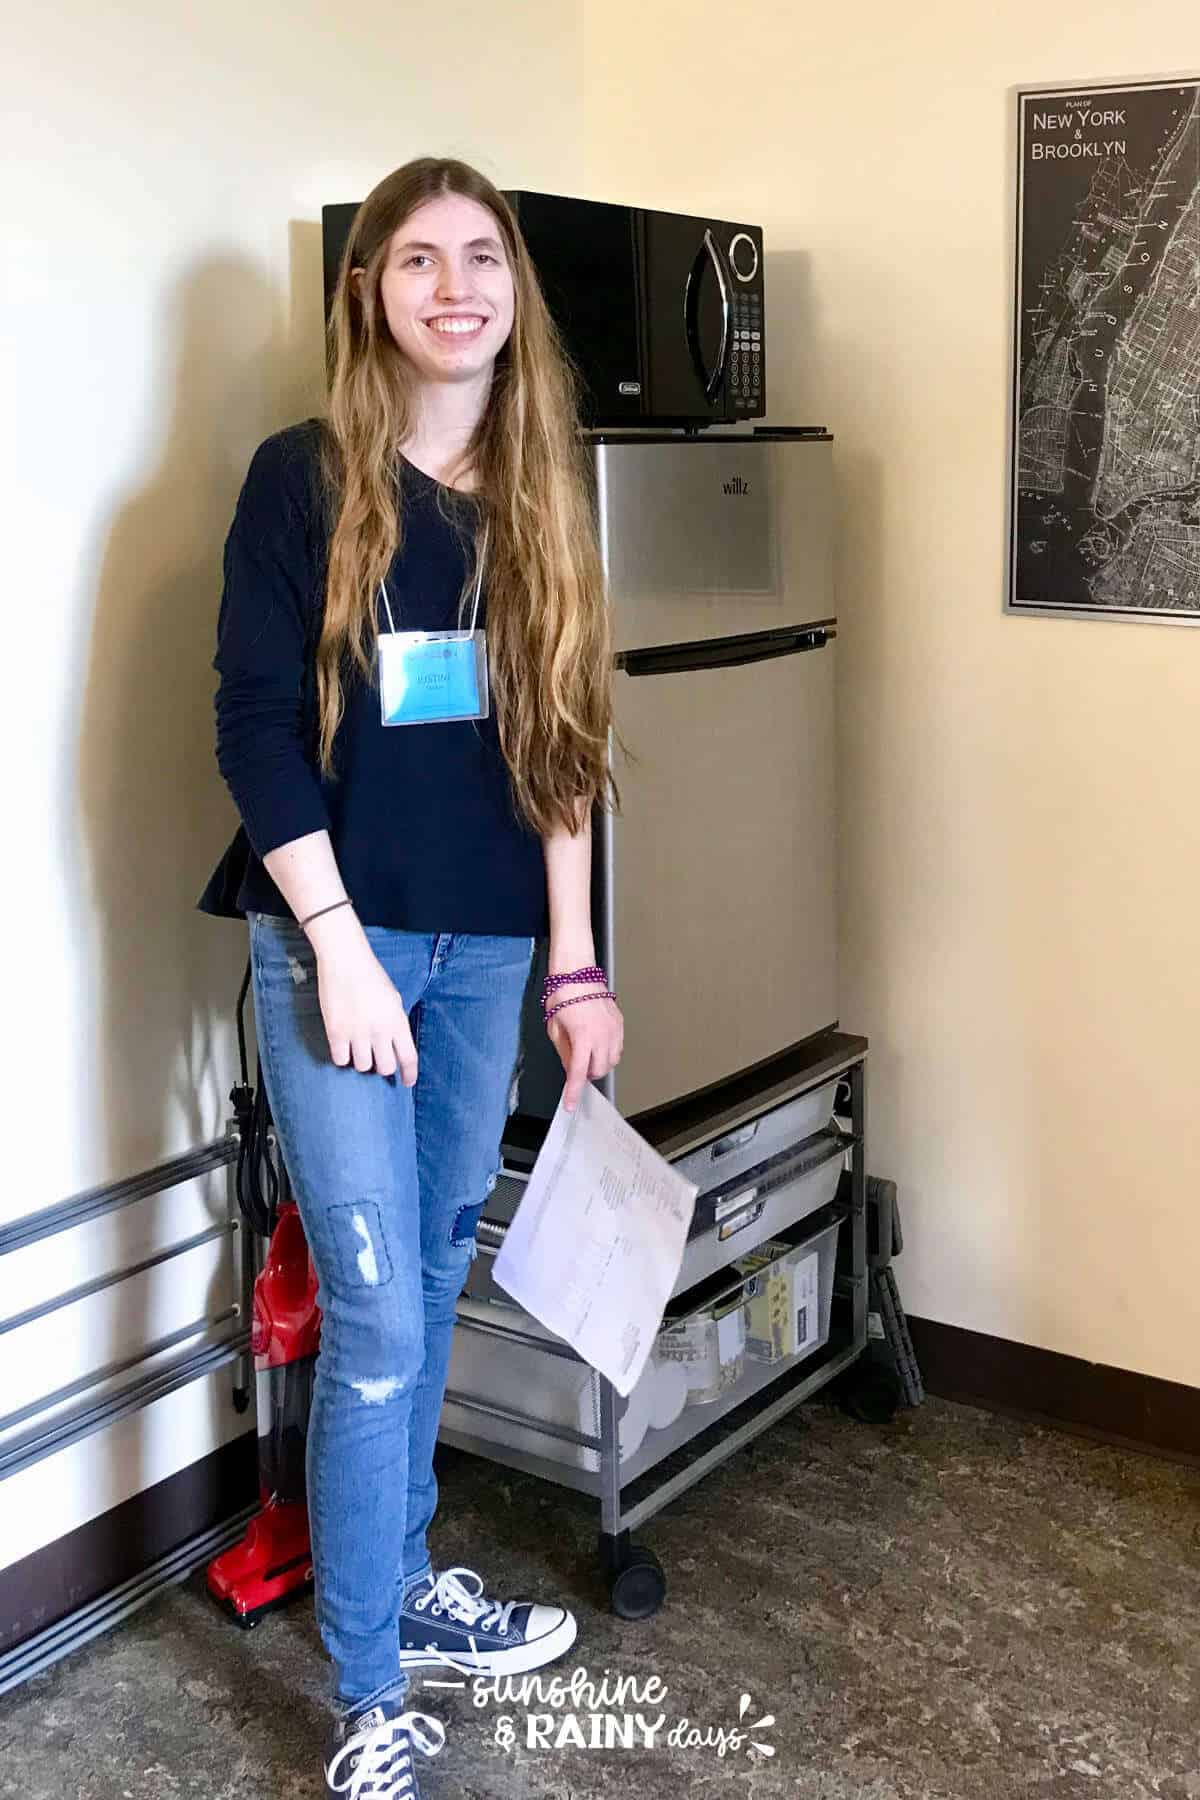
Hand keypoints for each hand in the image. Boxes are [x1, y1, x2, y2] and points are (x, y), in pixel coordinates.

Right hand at [308, 917, 417, 1080]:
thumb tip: (394, 1046)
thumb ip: (395, 1023)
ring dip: (361, 1060)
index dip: (409, 1074)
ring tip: (357, 1046)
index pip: (408, 1057)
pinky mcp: (336, 1031)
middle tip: (375, 1057)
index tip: (407, 1082)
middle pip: (385, 1067)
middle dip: (382, 1066)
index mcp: (397, 1021)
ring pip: (363, 1066)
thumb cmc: (371, 976)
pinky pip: (340, 1059)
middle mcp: (380, 1030)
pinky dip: (342, 1056)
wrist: (345, 960)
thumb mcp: (393, 999)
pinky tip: (342, 1045)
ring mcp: (357, 1032)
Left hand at [546, 983, 623, 1112]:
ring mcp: (613, 1029)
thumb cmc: (563, 994)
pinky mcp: (619, 1023)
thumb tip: (570, 1067)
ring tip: (587, 1053)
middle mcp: (601, 1034)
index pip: (579, 1073)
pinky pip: (618, 1047)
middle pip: (599, 1070)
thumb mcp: (555, 1028)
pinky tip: (598, 1044)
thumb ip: (564, 1052)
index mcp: (582, 1036)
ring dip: (599, 1063)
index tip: (571, 1104)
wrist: (577, 973)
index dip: (574, 1092)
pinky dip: (608, 1052)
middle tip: (577, 1067)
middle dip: (588, 1074)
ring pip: (612, 1061)